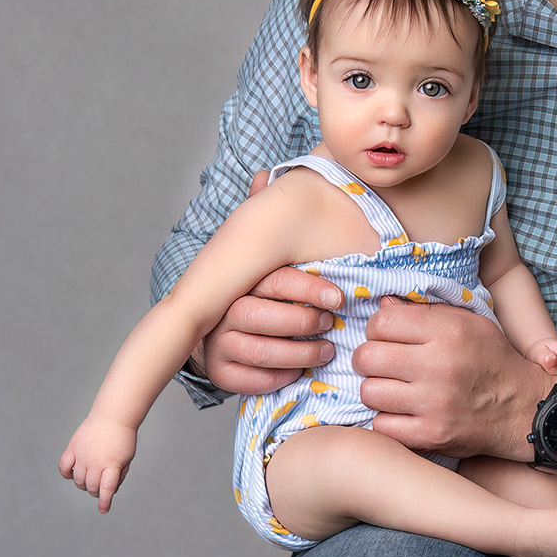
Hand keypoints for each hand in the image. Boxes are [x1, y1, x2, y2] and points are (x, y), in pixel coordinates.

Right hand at [59, 416, 136, 512]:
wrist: (113, 416)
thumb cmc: (123, 438)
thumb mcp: (128, 457)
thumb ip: (119, 474)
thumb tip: (108, 490)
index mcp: (112, 464)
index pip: (106, 489)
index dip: (105, 502)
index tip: (103, 510)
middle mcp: (95, 461)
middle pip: (90, 486)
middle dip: (95, 492)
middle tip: (99, 490)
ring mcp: (82, 455)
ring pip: (77, 480)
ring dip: (83, 485)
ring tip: (89, 480)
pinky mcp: (73, 448)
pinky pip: (63, 467)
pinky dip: (66, 474)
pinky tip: (72, 475)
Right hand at [197, 173, 338, 396]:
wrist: (229, 327)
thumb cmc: (265, 287)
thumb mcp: (273, 250)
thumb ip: (272, 215)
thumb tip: (263, 175)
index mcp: (240, 278)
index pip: (272, 280)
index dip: (308, 288)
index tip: (339, 297)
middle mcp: (222, 309)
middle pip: (258, 317)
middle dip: (302, 323)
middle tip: (333, 325)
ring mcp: (217, 342)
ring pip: (257, 351)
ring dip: (298, 354)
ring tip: (328, 351)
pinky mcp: (221, 372)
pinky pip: (247, 381)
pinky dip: (277, 378)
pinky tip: (299, 371)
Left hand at [356, 298, 552, 460]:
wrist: (524, 408)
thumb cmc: (491, 360)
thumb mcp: (469, 323)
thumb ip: (426, 312)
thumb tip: (382, 307)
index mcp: (449, 332)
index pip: (381, 322)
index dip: (377, 329)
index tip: (388, 338)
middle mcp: (440, 365)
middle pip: (366, 358)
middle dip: (371, 360)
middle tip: (386, 365)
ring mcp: (434, 403)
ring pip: (369, 392)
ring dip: (378, 391)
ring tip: (396, 389)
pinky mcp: (431, 435)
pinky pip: (381, 425)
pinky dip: (388, 420)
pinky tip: (404, 413)